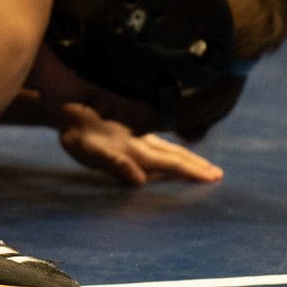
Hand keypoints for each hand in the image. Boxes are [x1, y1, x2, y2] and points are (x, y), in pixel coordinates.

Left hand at [56, 102, 222, 186]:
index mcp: (136, 150)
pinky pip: (159, 143)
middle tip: (218, 174)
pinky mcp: (131, 129)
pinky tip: (173, 150)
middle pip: (176, 155)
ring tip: (204, 165)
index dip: (191, 171)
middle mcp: (142, 142)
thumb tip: (139, 181)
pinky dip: (172, 149)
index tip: (212, 178)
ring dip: (189, 157)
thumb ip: (116, 165)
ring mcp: (137, 134)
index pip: (170, 163)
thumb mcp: (91, 152)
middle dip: (197, 165)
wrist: (68, 106)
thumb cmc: (77, 134)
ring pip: (170, 148)